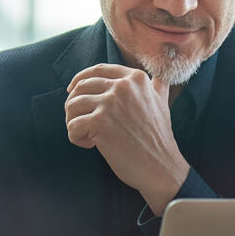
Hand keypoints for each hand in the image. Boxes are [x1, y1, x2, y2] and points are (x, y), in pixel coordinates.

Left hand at [65, 64, 188, 214]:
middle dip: (74, 104)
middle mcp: (122, 86)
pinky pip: (73, 125)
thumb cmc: (159, 138)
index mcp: (136, 79)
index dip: (80, 78)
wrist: (160, 165)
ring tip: (85, 134)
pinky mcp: (99, 123)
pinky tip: (90, 145)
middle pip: (81, 86)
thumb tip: (160, 76)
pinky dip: (76, 137)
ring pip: (73, 105)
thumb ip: (157, 86)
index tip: (72, 90)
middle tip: (77, 120)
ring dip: (72, 121)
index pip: (98, 70)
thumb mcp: (162, 103)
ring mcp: (110, 103)